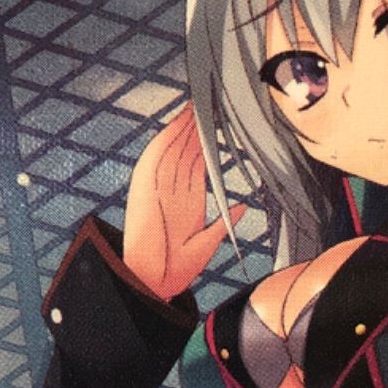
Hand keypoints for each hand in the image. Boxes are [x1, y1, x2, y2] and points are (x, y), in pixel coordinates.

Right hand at [123, 103, 245, 299]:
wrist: (155, 283)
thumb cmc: (177, 270)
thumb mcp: (208, 241)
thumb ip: (224, 222)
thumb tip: (243, 205)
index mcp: (186, 202)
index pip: (196, 165)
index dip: (206, 144)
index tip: (216, 125)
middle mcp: (171, 191)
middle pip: (184, 152)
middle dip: (195, 129)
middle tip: (208, 104)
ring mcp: (157, 188)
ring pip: (171, 149)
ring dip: (182, 128)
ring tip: (195, 106)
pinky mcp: (144, 188)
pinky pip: (155, 158)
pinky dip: (166, 139)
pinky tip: (177, 124)